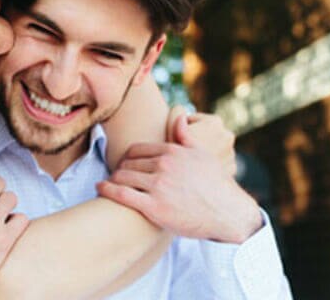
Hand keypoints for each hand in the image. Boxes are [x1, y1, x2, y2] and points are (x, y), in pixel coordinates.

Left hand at [98, 115, 260, 243]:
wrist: (228, 214)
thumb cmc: (216, 185)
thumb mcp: (203, 154)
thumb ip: (186, 135)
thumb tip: (179, 115)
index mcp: (173, 151)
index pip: (137, 149)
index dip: (127, 157)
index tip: (124, 163)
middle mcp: (164, 165)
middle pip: (128, 163)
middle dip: (119, 169)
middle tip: (115, 176)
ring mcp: (158, 186)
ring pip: (122, 177)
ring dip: (112, 179)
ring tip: (108, 183)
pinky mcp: (154, 207)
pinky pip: (121, 194)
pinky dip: (107, 189)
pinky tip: (101, 188)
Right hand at [167, 106, 236, 175]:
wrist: (184, 183)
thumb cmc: (174, 152)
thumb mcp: (170, 127)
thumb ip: (176, 113)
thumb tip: (181, 108)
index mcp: (215, 122)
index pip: (193, 121)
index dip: (178, 131)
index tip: (174, 141)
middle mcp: (227, 136)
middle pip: (205, 135)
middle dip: (195, 141)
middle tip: (181, 153)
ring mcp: (231, 154)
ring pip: (212, 150)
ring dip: (203, 154)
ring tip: (188, 164)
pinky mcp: (231, 169)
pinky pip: (218, 165)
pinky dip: (209, 167)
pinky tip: (197, 172)